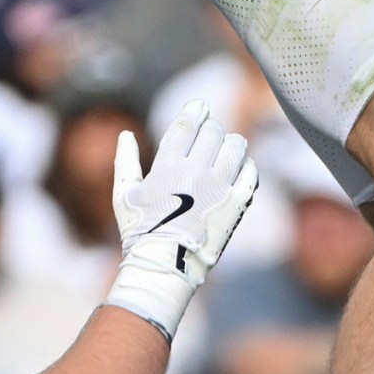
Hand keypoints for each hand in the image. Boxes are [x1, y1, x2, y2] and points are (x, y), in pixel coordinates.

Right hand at [103, 100, 259, 339]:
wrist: (164, 266)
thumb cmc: (139, 231)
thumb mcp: (123, 195)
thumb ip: (125, 162)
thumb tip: (125, 134)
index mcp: (167, 166)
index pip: (187, 124)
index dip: (195, 110)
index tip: (201, 106)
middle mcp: (195, 171)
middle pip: (212, 131)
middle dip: (211, 128)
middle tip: (211, 132)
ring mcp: (218, 187)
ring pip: (236, 147)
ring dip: (232, 143)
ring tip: (228, 147)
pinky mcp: (236, 204)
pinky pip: (250, 174)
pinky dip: (248, 167)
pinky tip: (242, 168)